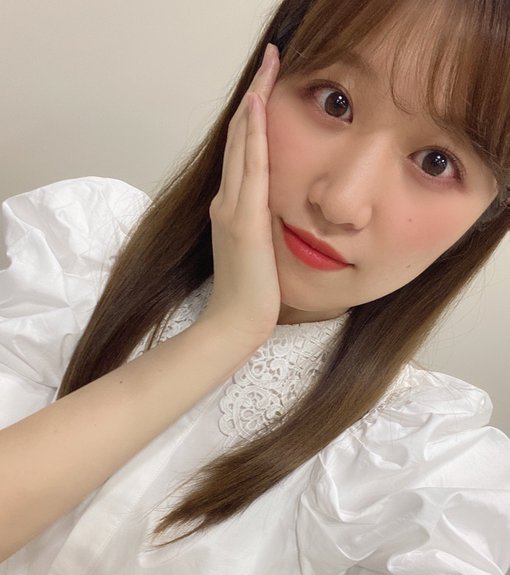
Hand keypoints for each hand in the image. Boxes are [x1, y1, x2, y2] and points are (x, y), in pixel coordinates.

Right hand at [200, 43, 280, 347]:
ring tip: (267, 67)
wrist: (236, 322)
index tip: (268, 84)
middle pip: (241, 138)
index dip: (254, 116)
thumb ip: (260, 225)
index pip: (244, 152)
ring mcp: (232, 208)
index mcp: (232, 208)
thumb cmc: (250, 293)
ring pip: (244, 144)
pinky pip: (251, 168)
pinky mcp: (244, 219)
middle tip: (269, 59)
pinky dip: (254, 135)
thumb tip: (273, 210)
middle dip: (255, 95)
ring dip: (255, 103)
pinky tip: (258, 105)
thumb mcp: (257, 250)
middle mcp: (226, 200)